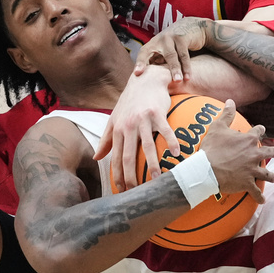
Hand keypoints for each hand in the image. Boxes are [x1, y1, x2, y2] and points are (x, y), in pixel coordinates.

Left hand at [95, 68, 176, 192]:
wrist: (146, 79)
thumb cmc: (130, 102)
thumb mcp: (114, 119)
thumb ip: (106, 139)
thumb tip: (96, 157)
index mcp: (117, 130)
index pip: (116, 157)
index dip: (117, 175)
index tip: (121, 190)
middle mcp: (128, 126)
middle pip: (129, 156)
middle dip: (132, 176)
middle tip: (136, 192)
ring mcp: (143, 119)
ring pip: (147, 146)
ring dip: (152, 164)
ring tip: (156, 179)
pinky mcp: (157, 113)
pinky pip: (165, 130)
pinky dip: (171, 142)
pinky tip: (176, 153)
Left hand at [133, 17, 210, 82]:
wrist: (192, 26)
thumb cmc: (176, 44)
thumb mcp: (165, 50)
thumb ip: (159, 61)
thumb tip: (150, 79)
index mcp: (153, 43)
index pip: (143, 52)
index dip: (140, 62)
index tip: (137, 73)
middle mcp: (160, 39)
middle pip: (156, 54)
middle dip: (156, 68)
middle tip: (154, 81)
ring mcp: (171, 37)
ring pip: (172, 56)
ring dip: (175, 69)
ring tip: (177, 81)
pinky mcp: (182, 38)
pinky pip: (184, 55)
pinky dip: (186, 67)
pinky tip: (187, 77)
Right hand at [203, 101, 273, 203]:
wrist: (206, 169)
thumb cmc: (211, 148)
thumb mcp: (218, 127)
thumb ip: (226, 114)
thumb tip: (231, 101)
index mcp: (248, 140)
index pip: (258, 132)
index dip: (260, 130)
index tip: (261, 130)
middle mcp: (254, 154)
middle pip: (269, 152)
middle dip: (273, 152)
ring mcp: (252, 170)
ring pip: (266, 173)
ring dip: (271, 175)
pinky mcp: (247, 183)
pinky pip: (256, 192)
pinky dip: (259, 197)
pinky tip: (262, 201)